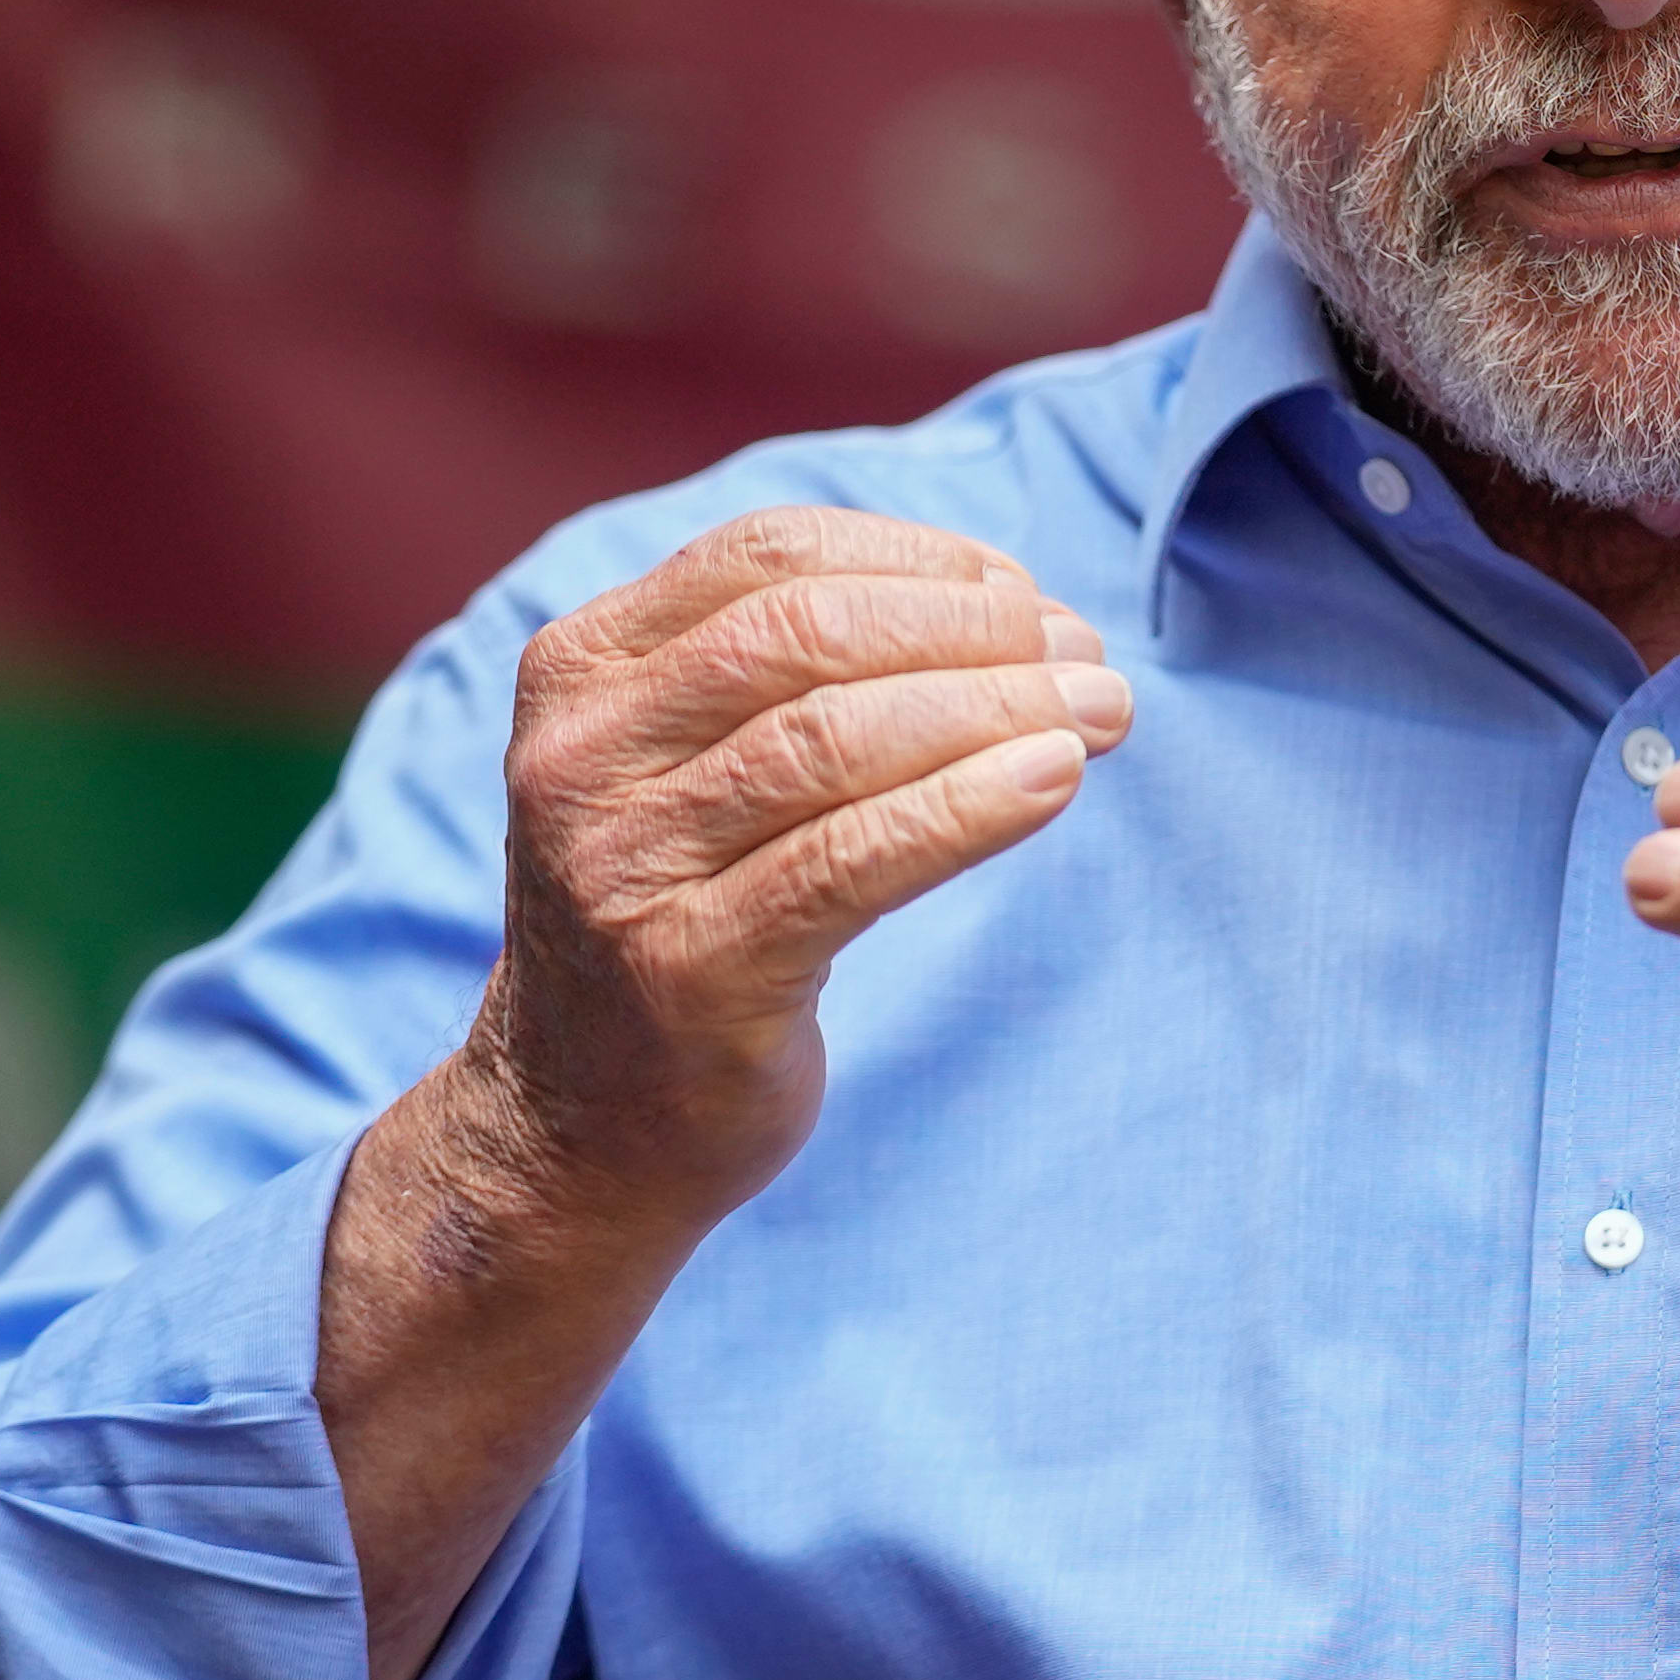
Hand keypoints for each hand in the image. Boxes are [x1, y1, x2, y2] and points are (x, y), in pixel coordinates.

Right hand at [472, 504, 1130, 1224]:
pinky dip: (968, 806)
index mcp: (580, 670)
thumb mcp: (699, 761)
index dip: (918, 558)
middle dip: (973, 631)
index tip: (1024, 594)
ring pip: (832, 739)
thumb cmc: (684, 914)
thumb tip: (1025, 611)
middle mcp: (580, 758)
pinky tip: (1053, 782)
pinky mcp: (689, 971)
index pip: (767, 554)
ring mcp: (624, 868)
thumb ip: (811, 673)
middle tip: (1086, 659)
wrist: (581, 1125)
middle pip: (806, 634)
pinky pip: (851, 860)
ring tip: (1100, 713)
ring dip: (996, 709)